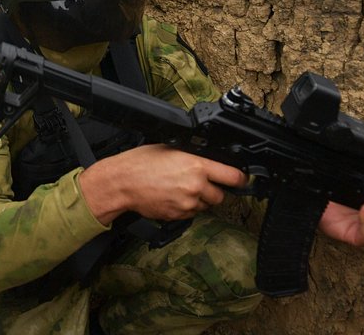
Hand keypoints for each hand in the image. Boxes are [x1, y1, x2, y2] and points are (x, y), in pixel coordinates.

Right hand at [77, 144, 247, 224]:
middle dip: (214, 189)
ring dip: (200, 199)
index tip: (241, 179)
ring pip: (206, 205)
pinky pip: (191, 213)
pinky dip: (187, 207)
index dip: (240, 178)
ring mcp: (187, 203)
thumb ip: (193, 156)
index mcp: (197, 166)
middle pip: (221, 195)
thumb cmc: (141, 162)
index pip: (233, 176)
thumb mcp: (171, 148)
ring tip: (181, 188)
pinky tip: (172, 196)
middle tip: (200, 182)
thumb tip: (208, 160)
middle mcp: (196, 186)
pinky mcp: (178, 215)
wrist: (122, 182)